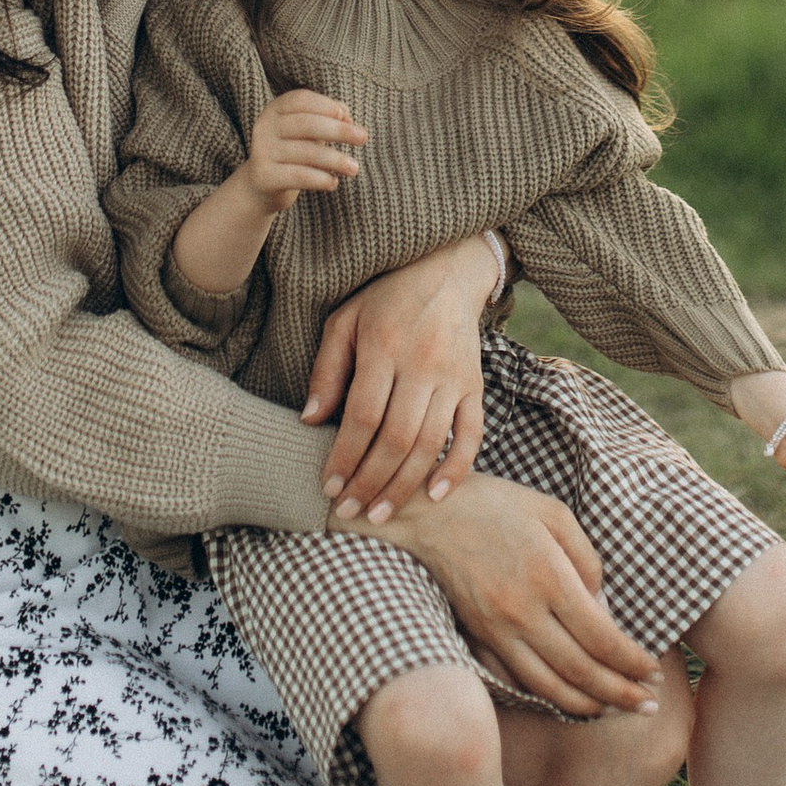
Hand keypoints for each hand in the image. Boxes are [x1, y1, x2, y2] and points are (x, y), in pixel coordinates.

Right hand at [240, 87, 365, 215]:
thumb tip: (348, 118)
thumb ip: (327, 120)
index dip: (326, 105)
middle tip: (363, 138)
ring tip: (354, 168)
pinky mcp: (265, 176)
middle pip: (306, 123)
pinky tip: (334, 182)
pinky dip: (321, 179)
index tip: (347, 115)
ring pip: (307, 152)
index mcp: (274, 110)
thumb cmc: (293, 152)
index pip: (301, 99)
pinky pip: (300, 176)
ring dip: (336, 160)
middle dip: (339, 130)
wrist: (262, 187)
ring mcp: (262, 151)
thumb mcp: (308, 132)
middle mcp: (265, 127)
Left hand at [302, 232, 495, 524]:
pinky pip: (472, 434)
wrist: (447, 271)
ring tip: (381, 514)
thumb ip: (327, 370)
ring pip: (431, 442)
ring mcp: (453, 377)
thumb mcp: (345, 321)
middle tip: (350, 511)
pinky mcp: (475, 385)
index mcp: (384, 346)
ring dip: (405, 485)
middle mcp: (422, 364)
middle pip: (397, 437)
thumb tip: (309, 421)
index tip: (329, 486)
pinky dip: (457, 468)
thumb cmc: (385, 299)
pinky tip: (435, 495)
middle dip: (371, 482)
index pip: (363, 415)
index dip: (344, 457)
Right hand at [377, 474, 664, 719]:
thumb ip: (588, 562)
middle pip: (581, 671)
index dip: (632, 662)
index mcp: (549, 577)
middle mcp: (523, 612)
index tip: (653, 672)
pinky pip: (520, 682)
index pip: (602, 638)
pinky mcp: (480, 638)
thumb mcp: (555, 514)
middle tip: (649, 706)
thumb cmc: (499, 505)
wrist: (430, 513)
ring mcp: (497, 630)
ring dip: (589, 706)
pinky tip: (573, 700)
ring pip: (549, 687)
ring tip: (618, 711)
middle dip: (621, 694)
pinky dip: (550, 699)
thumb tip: (606, 611)